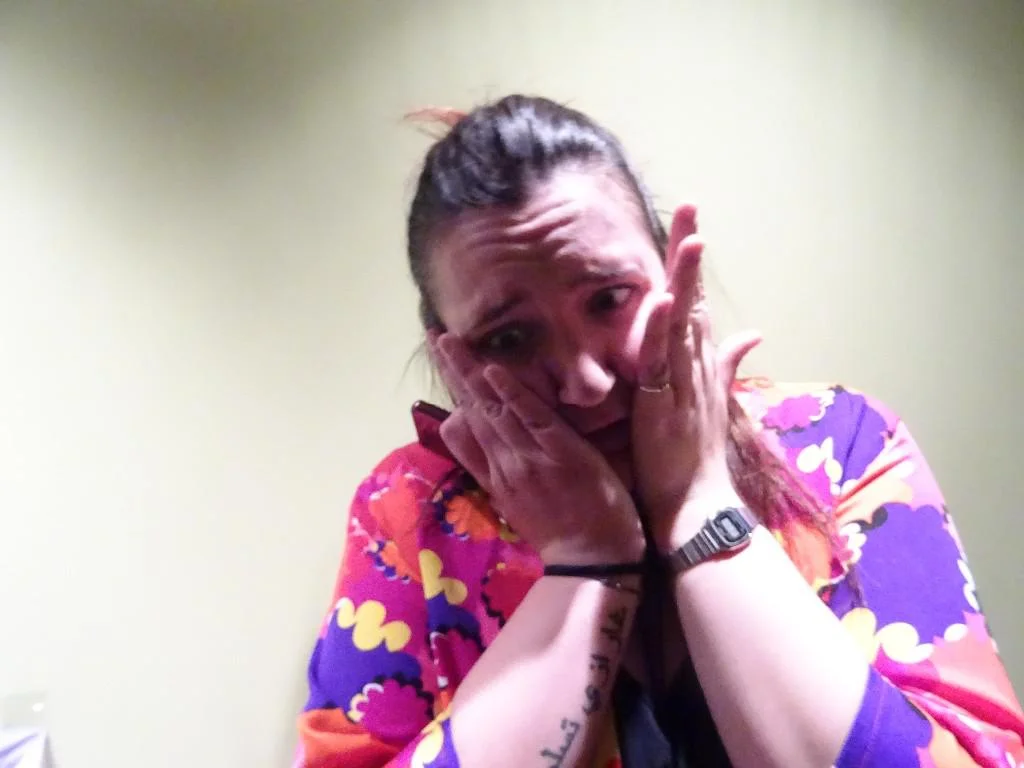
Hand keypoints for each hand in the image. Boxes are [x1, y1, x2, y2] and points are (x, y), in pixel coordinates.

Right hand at [431, 334, 644, 565]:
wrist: (592, 562)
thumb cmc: (562, 533)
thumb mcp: (515, 505)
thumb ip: (490, 470)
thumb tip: (465, 434)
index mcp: (495, 475)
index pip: (464, 426)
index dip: (452, 391)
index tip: (441, 361)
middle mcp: (504, 464)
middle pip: (472, 410)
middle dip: (452, 371)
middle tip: (434, 335)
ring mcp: (529, 459)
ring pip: (493, 409)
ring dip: (470, 372)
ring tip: (449, 340)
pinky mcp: (561, 455)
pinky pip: (532, 419)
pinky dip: (513, 395)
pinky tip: (494, 370)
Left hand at [631, 205, 761, 548]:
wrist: (698, 504)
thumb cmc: (696, 455)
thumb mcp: (711, 401)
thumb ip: (727, 364)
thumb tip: (752, 334)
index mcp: (699, 363)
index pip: (694, 302)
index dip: (690, 264)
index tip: (689, 225)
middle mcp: (697, 364)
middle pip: (693, 298)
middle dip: (690, 253)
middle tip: (691, 206)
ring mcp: (685, 381)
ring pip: (684, 321)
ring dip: (686, 278)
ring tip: (691, 235)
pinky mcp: (667, 402)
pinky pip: (664, 361)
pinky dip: (664, 329)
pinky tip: (663, 298)